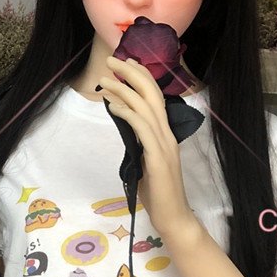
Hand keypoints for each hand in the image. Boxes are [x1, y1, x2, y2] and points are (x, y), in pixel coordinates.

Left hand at [99, 55, 198, 239]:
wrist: (173, 216)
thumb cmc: (158, 192)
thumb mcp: (145, 160)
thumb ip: (139, 142)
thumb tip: (125, 126)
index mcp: (166, 133)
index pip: (155, 96)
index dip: (141, 76)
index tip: (125, 63)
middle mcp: (167, 134)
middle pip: (151, 93)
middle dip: (131, 73)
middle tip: (112, 60)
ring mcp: (164, 145)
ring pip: (145, 107)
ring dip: (123, 90)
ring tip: (104, 81)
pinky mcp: (158, 157)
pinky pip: (142, 128)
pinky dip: (127, 113)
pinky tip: (113, 106)